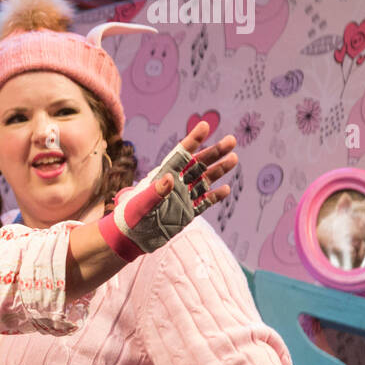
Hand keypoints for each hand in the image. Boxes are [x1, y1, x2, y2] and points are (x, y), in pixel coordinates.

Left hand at [98, 121, 237, 260]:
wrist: (130, 239)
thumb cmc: (130, 218)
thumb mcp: (141, 204)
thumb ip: (156, 192)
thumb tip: (171, 177)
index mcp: (162, 176)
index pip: (180, 154)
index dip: (193, 140)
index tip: (205, 126)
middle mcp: (175, 184)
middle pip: (198, 164)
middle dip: (214, 152)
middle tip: (232, 140)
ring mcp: (182, 198)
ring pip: (204, 180)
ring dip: (218, 170)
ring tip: (234, 158)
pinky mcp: (186, 213)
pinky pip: (204, 202)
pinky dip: (215, 196)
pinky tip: (225, 188)